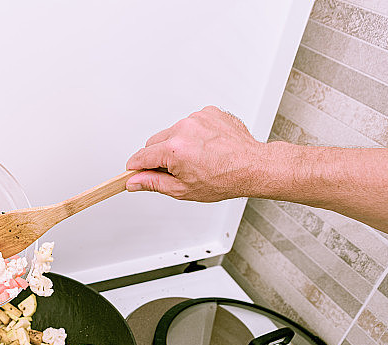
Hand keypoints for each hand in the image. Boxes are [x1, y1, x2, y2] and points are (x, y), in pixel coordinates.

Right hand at [125, 105, 269, 201]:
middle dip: (159, 156)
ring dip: (177, 144)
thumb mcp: (183, 189)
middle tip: (175, 170)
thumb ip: (152, 183)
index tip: (134, 172)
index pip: (141, 156)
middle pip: (154, 142)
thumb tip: (134, 182)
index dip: (136, 167)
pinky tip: (206, 147)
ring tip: (196, 158)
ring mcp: (197, 118)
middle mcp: (184, 128)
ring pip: (172, 132)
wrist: (253, 166)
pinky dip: (193, 134)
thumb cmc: (225, 179)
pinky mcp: (208, 112)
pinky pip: (190, 123)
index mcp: (174, 149)